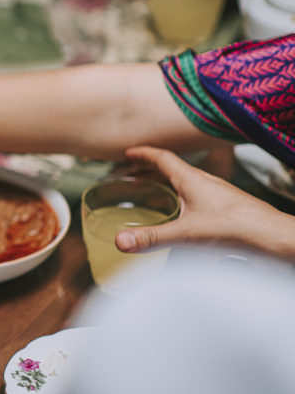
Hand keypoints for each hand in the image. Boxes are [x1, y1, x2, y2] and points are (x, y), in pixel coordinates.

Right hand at [115, 146, 294, 259]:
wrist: (274, 237)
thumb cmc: (236, 228)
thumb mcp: (187, 233)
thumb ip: (152, 237)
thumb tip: (120, 241)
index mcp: (192, 179)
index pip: (162, 158)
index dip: (143, 154)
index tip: (128, 152)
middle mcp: (204, 182)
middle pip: (172, 169)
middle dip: (149, 169)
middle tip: (131, 172)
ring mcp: (216, 194)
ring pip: (185, 181)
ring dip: (166, 182)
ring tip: (151, 192)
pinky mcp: (225, 207)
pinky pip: (196, 195)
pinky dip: (181, 196)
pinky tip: (180, 214)